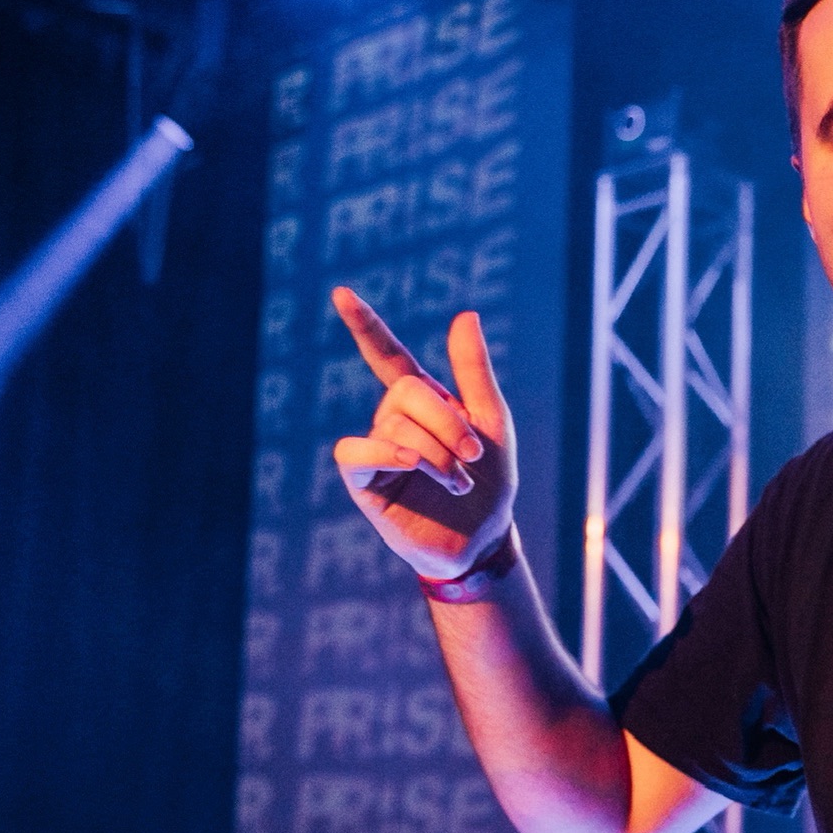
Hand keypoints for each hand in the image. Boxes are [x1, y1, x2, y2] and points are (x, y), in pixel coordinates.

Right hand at [331, 289, 517, 579]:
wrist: (484, 539)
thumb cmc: (490, 482)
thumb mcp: (492, 422)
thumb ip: (474, 371)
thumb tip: (464, 314)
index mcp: (423, 402)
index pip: (387, 355)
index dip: (365, 326)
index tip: (341, 294)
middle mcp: (393, 420)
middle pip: (406, 391)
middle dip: (447, 421)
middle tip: (473, 458)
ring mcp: (376, 449)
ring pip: (393, 424)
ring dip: (436, 452)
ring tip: (458, 481)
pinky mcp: (363, 482)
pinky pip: (355, 452)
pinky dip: (385, 450)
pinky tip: (411, 460)